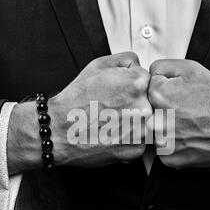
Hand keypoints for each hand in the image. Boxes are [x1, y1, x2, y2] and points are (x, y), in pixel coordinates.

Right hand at [7, 52, 151, 173]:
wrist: (59, 130)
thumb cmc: (75, 100)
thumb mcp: (98, 65)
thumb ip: (126, 60)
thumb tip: (139, 65)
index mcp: (138, 82)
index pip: (148, 81)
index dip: (132, 87)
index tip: (119, 94)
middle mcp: (144, 106)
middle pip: (150, 102)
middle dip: (135, 105)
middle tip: (114, 109)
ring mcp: (142, 130)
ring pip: (148, 123)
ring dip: (134, 123)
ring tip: (112, 122)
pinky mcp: (137, 149)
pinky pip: (141, 141)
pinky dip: (129, 140)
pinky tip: (113, 135)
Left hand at [148, 59, 209, 168]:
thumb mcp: (191, 69)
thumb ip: (162, 67)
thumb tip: (147, 74)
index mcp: (159, 95)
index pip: (147, 89)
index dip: (164, 89)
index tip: (179, 95)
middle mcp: (157, 121)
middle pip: (148, 111)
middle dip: (161, 109)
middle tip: (184, 110)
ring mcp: (162, 142)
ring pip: (153, 130)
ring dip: (166, 127)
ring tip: (188, 123)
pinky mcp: (169, 158)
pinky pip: (161, 148)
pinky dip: (173, 143)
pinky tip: (188, 137)